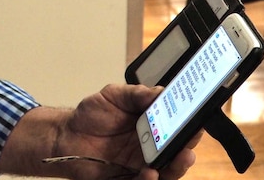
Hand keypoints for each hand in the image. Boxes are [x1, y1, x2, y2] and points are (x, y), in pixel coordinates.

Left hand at [54, 84, 199, 179]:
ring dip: (176, 167)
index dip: (190, 126)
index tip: (197, 122)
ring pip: (167, 173)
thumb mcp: (114, 95)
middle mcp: (152, 149)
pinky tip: (150, 172)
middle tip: (190, 144)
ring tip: (179, 158)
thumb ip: (137, 93)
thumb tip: (161, 92)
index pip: (179, 129)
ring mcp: (141, 166)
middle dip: (188, 149)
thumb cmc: (93, 115)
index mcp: (154, 127)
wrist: (66, 134)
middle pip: (178, 154)